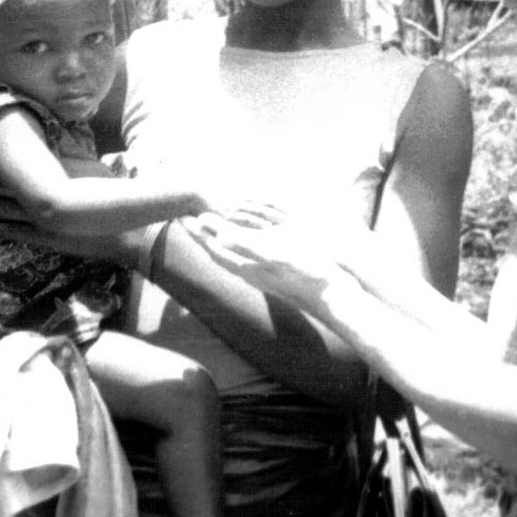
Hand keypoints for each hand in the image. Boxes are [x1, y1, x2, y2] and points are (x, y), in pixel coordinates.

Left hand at [0, 152, 129, 263]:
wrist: (120, 226)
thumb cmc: (110, 192)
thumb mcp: (91, 166)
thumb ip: (71, 154)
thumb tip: (57, 138)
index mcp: (47, 174)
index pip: (9, 165)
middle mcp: (37, 195)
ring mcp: (37, 217)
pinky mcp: (41, 236)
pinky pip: (11, 232)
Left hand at [185, 207, 359, 314]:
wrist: (334, 298)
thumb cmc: (308, 275)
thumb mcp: (276, 256)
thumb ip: (246, 245)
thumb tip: (217, 236)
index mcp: (248, 267)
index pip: (214, 249)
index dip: (198, 234)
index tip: (182, 219)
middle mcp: (253, 271)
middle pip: (220, 251)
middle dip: (203, 236)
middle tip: (187, 219)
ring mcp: (265, 273)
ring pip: (234, 254)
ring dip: (220, 238)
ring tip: (210, 227)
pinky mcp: (278, 272)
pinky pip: (252, 255)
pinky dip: (242, 243)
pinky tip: (246, 242)